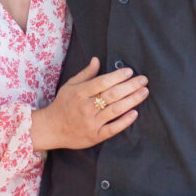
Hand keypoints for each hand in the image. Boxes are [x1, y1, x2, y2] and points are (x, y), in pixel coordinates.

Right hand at [31, 57, 147, 151]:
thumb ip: (86, 73)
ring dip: (132, 100)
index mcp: (80, 93)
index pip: (102, 82)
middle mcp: (86, 107)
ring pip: (115, 110)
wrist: (51, 128)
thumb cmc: (63, 104)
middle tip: (143, 80)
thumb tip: (97, 60)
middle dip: (130, 86)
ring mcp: (91, 122)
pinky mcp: (95, 136)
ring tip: (144, 92)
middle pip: (112, 95)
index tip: (130, 71)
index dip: (117, 76)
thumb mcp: (70, 85)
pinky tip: (135, 113)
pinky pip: (113, 129)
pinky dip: (124, 121)